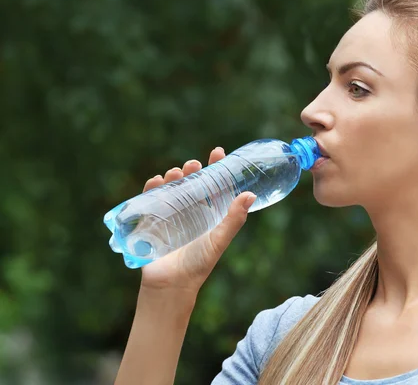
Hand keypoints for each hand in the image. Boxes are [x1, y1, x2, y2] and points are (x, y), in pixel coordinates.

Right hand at [139, 147, 255, 293]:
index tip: (218, 152)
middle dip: (192, 169)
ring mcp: (168, 212)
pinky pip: (149, 198)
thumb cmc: (199, 264)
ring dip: (173, 176)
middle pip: (190, 182)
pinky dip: (151, 187)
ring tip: (176, 173)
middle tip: (194, 164)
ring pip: (170, 186)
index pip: (212, 184)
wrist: (171, 285)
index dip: (215, 167)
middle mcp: (189, 209)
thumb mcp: (219, 240)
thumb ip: (234, 220)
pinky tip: (156, 181)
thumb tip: (250, 194)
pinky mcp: (150, 219)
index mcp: (207, 211)